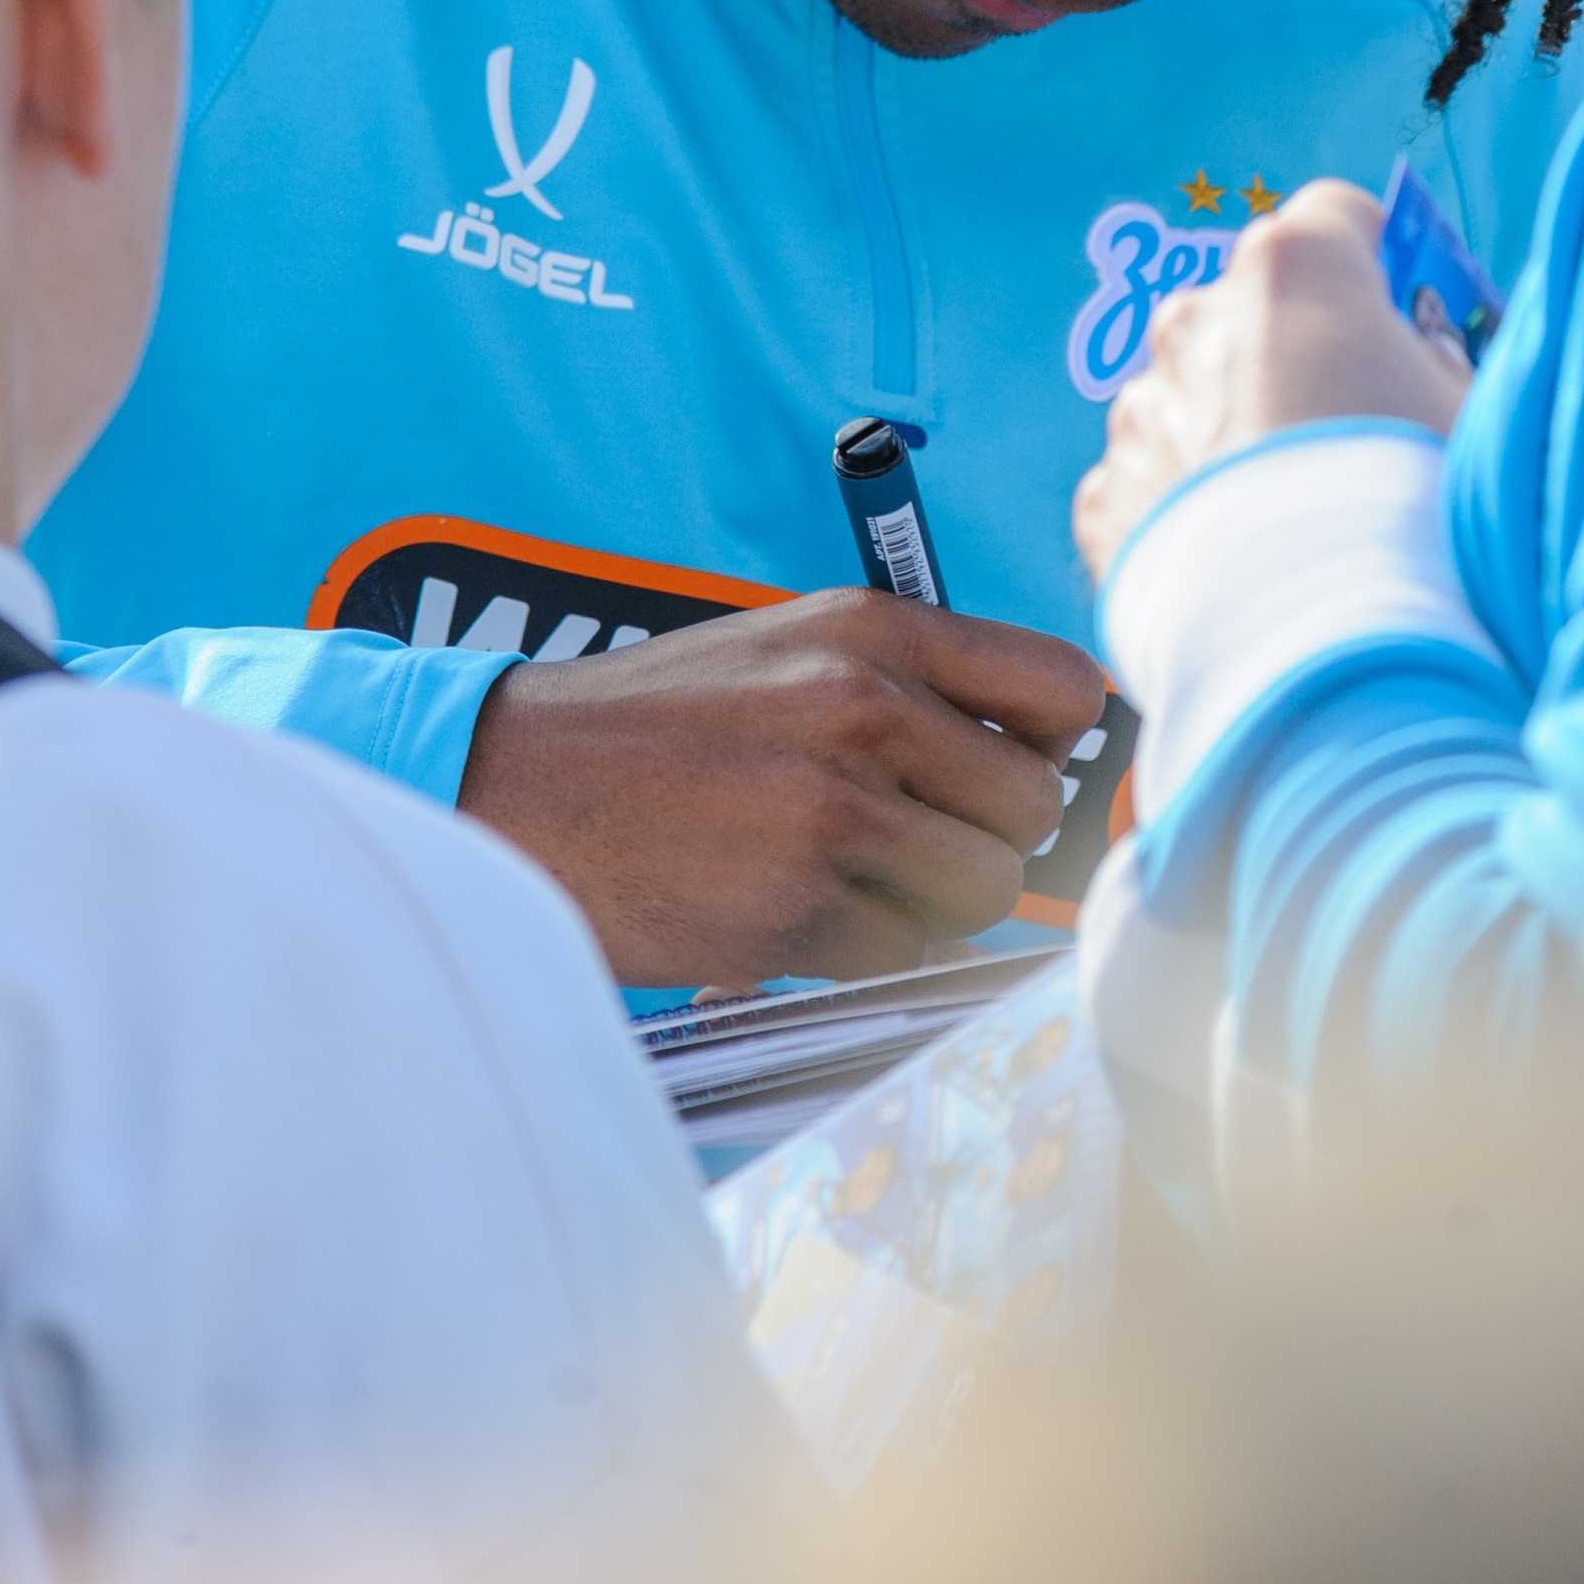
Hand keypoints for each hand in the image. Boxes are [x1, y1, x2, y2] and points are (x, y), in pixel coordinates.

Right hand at [457, 590, 1105, 989]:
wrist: (517, 787)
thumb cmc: (664, 725)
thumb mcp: (791, 648)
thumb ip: (914, 687)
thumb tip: (1048, 759)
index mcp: (874, 630)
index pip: (1065, 688)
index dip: (1057, 742)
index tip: (1016, 767)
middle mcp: (863, 709)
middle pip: (1033, 807)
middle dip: (987, 834)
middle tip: (912, 835)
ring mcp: (828, 814)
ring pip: (982, 892)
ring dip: (932, 900)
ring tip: (850, 872)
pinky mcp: (791, 913)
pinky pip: (903, 952)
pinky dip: (864, 947)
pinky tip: (793, 906)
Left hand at [1075, 178, 1469, 585]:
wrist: (1330, 666)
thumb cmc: (1423, 522)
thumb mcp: (1472, 417)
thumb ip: (1437, 356)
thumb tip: (1415, 343)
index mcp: (1293, 271)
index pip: (1335, 219)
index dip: (1374, 266)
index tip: (1395, 321)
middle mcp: (1197, 320)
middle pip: (1256, 309)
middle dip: (1297, 355)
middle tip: (1352, 439)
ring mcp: (1141, 408)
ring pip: (1196, 395)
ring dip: (1235, 432)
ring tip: (1296, 516)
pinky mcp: (1106, 497)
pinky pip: (1154, 482)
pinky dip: (1190, 510)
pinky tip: (1244, 561)